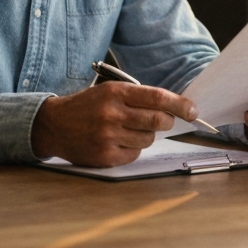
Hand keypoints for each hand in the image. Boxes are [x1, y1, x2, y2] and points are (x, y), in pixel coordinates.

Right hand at [31, 82, 196, 166]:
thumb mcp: (109, 91)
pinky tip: (119, 141)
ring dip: (147, 136)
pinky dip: (133, 149)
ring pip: (148, 139)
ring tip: (131, 129)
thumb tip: (172, 108)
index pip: (158, 97)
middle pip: (158, 121)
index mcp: (116, 93)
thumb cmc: (87, 106)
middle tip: (165, 121)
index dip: (180, 104)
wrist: (54, 125)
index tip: (193, 110)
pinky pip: (134, 154)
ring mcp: (108, 136)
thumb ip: (138, 97)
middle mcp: (112, 113)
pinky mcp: (104, 156)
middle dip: (168, 122)